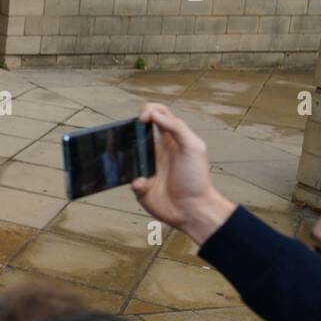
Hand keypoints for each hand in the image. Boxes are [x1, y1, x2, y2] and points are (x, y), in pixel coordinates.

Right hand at [131, 103, 234, 244]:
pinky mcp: (139, 184)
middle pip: (137, 131)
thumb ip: (177, 128)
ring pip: (126, 154)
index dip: (147, 110)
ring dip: (124, 155)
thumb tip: (154, 114)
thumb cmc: (196, 178)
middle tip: (127, 135)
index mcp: (170, 139)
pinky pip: (129, 178)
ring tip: (128, 159)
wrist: (193, 209)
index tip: (142, 119)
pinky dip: (135, 180)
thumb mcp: (193, 148)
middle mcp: (156, 150)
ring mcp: (145, 167)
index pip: (157, 114)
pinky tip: (144, 184)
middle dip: (128, 130)